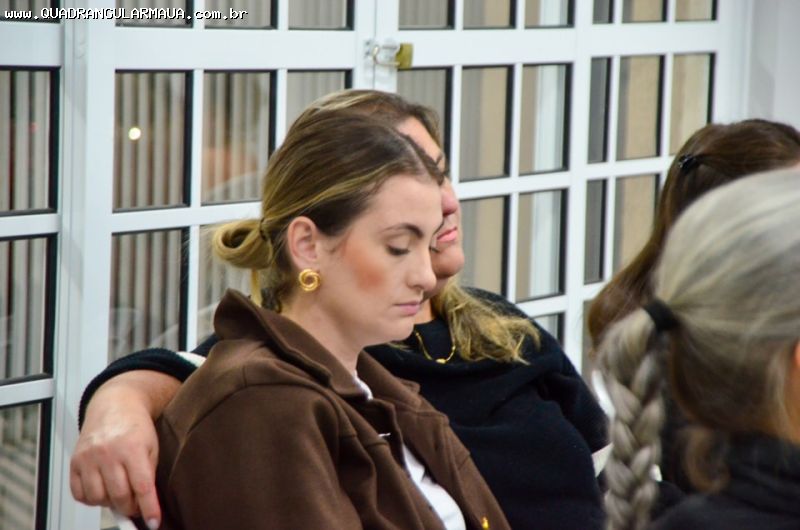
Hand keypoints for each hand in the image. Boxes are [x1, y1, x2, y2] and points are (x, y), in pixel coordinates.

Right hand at [70, 370, 180, 528]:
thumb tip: (148, 506)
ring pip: (98, 498)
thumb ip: (149, 475)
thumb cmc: (136, 427)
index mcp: (132, 448)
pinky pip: (80, 494)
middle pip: (119, 496)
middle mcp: (108, 453)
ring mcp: (89, 457)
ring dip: (111, 503)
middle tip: (137, 505)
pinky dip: (92, 499)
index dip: (149, 509)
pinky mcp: (74, 462)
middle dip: (131, 508)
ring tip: (119, 493)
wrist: (115, 405)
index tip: (154, 522)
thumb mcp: (152, 447)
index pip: (142, 487)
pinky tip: (102, 489)